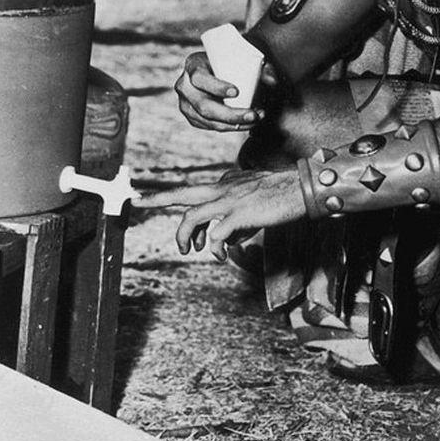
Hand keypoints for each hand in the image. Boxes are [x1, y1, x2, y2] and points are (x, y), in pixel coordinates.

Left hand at [136, 166, 306, 260]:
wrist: (301, 188)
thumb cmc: (281, 197)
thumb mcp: (252, 204)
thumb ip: (234, 219)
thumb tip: (222, 241)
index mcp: (226, 184)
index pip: (195, 193)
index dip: (177, 202)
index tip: (157, 204)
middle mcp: (223, 189)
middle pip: (183, 194)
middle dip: (159, 198)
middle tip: (138, 201)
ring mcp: (229, 200)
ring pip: (192, 217)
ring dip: (184, 236)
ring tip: (187, 249)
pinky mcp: (239, 213)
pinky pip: (216, 235)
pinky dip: (214, 248)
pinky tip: (220, 256)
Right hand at [174, 50, 265, 131]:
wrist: (224, 68)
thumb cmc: (235, 60)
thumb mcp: (246, 57)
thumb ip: (262, 67)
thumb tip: (273, 81)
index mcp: (193, 65)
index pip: (200, 78)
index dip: (216, 87)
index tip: (237, 92)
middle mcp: (184, 85)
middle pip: (204, 106)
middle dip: (230, 114)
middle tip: (254, 115)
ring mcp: (186, 104)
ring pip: (208, 121)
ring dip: (234, 124)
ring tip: (255, 119)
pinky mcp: (193, 117)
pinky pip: (210, 127)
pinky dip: (230, 127)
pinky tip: (246, 124)